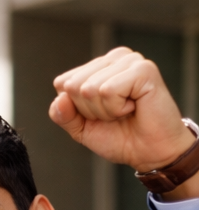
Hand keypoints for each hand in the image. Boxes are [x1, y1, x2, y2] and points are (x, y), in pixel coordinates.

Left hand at [51, 47, 198, 199]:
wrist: (149, 151)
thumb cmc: (119, 137)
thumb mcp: (80, 128)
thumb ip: (63, 115)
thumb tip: (60, 99)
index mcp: (98, 66)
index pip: (62, 83)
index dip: (75, 108)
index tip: (99, 113)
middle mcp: (114, 58)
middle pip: (72, 85)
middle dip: (89, 110)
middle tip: (115, 114)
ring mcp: (130, 61)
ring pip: (88, 89)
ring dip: (105, 111)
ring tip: (126, 111)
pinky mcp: (143, 69)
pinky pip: (107, 91)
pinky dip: (116, 108)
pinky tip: (134, 107)